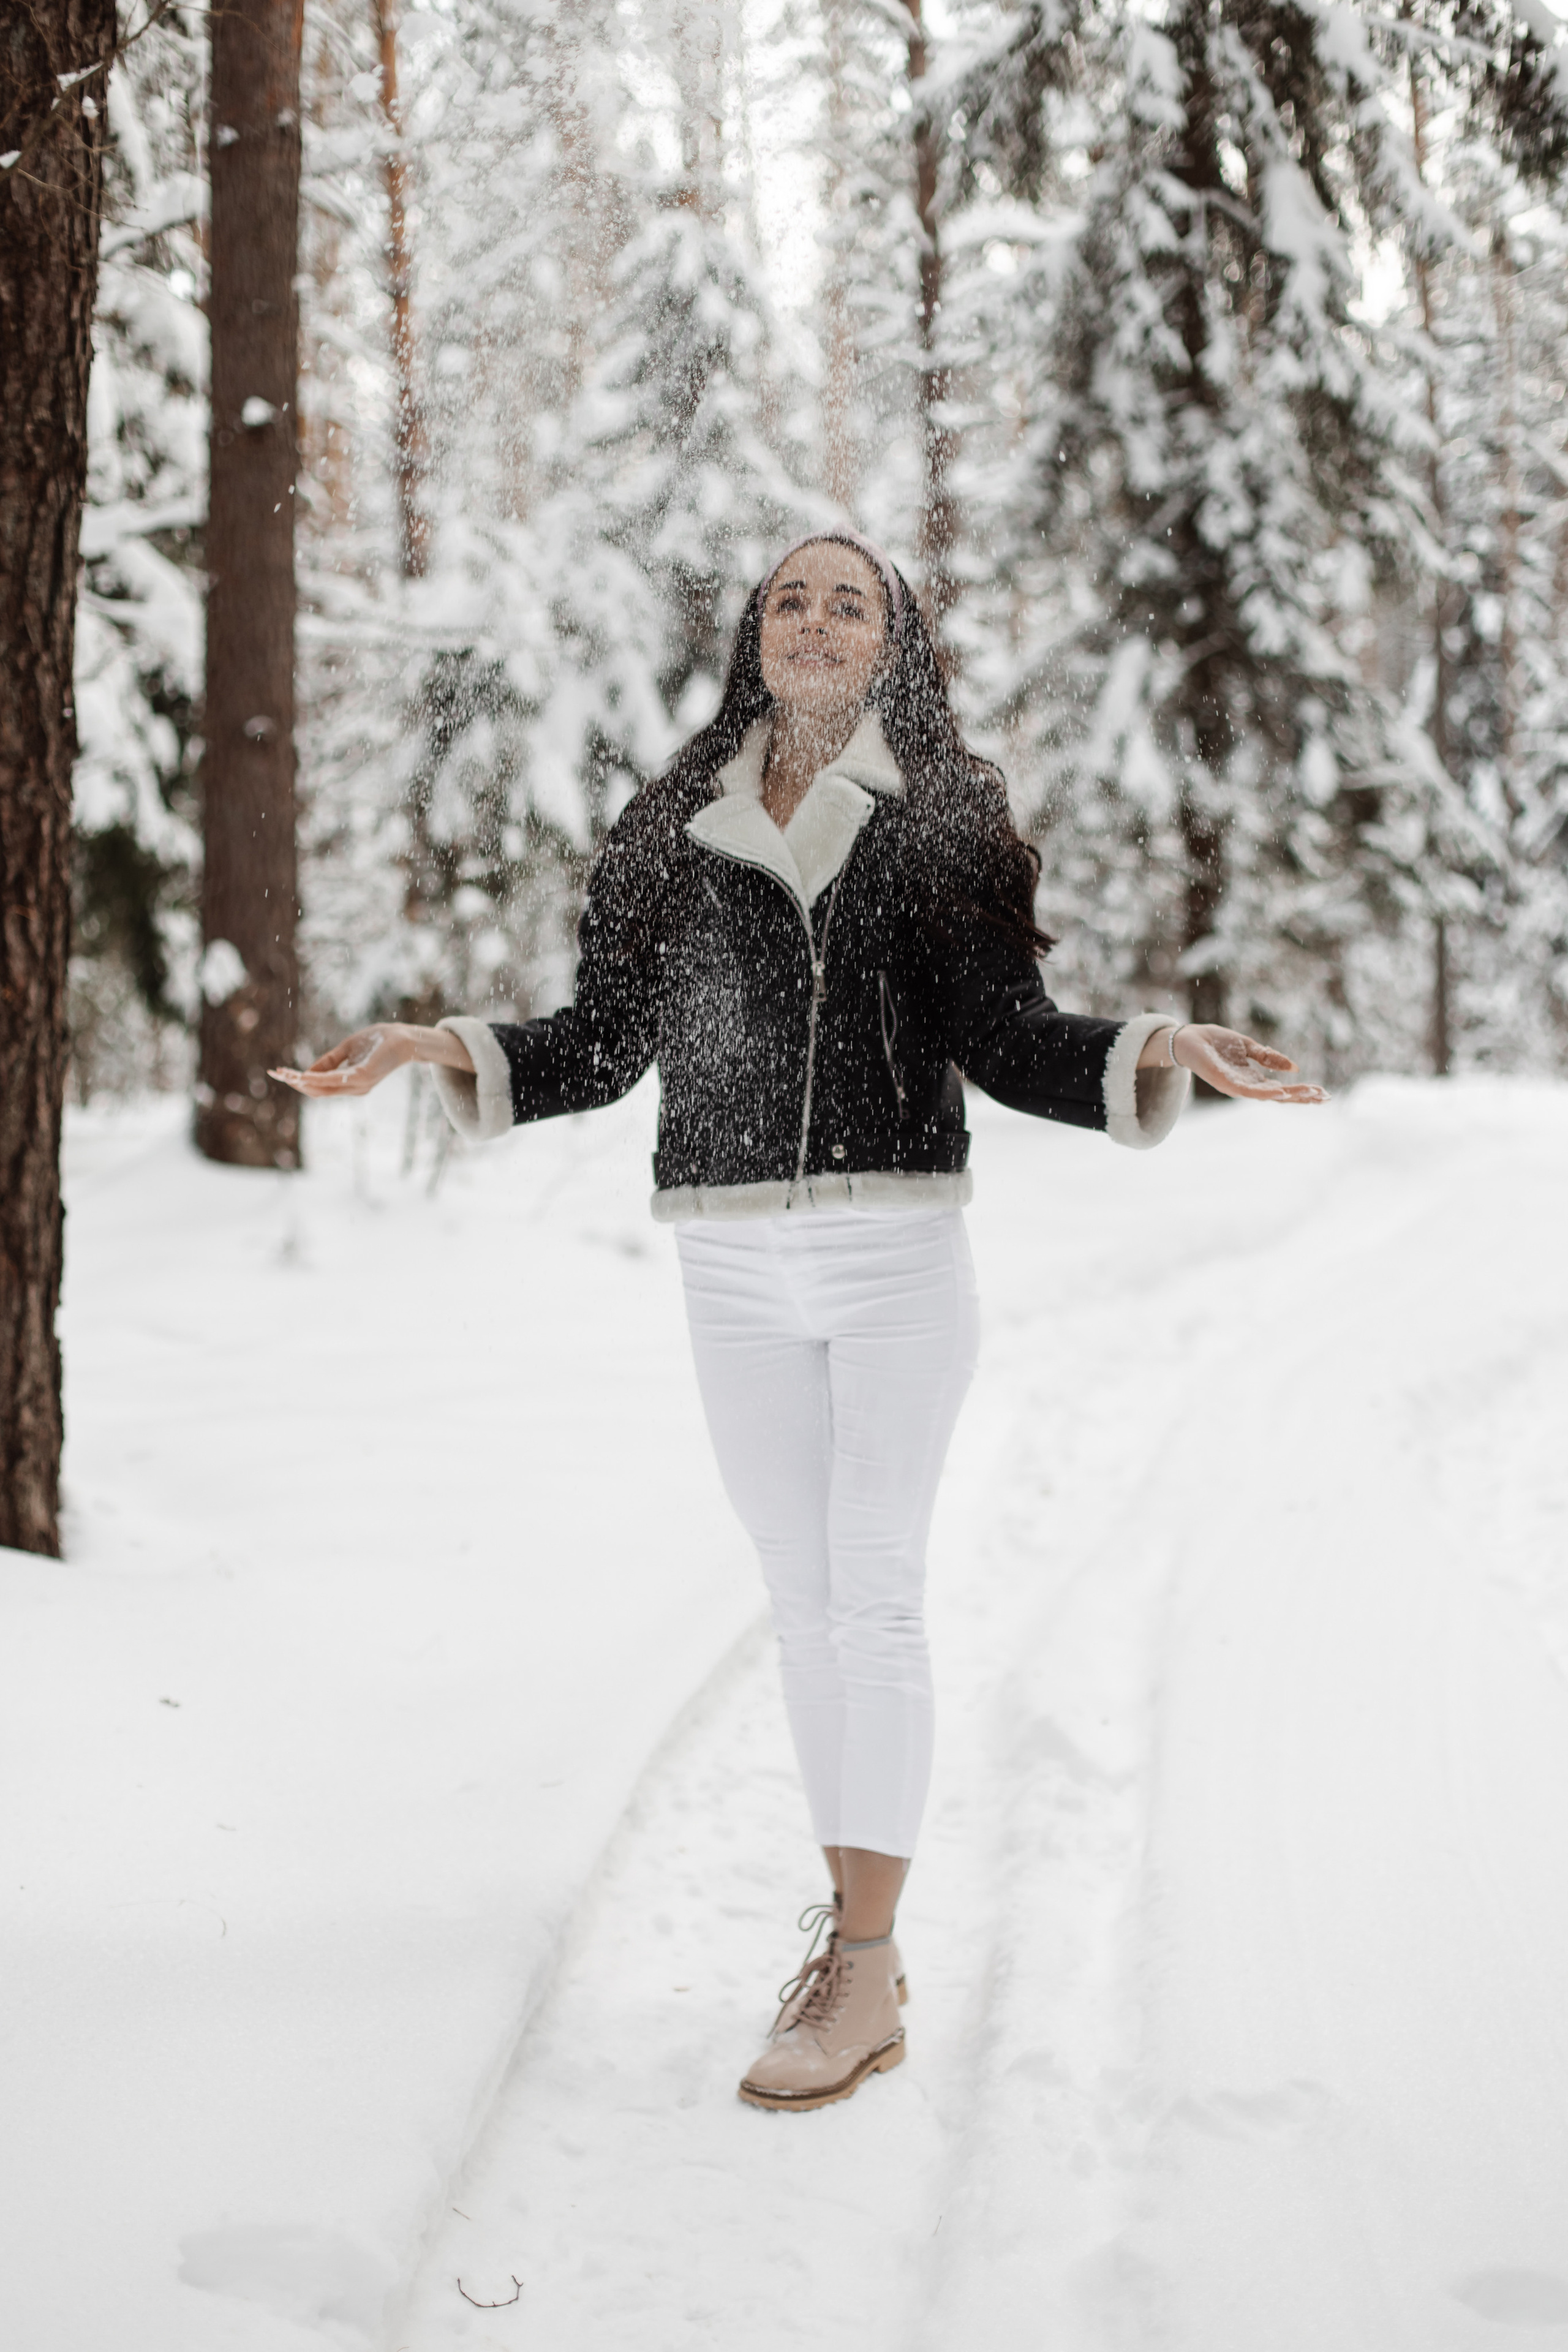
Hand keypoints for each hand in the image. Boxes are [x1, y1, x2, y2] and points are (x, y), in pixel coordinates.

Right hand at [270, 1025, 415, 1097]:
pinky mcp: (364, 1076)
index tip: (279, 1072)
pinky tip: (305, 1075)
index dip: (298, 1081)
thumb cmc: (378, 1042)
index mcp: (349, 1083)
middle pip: (318, 1091)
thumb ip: (329, 1061)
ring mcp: (359, 1085)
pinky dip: (319, 1079)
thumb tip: (307, 1071)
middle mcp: (354, 1088)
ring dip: (302, 1081)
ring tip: (285, 1074)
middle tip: (276, 1074)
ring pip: (324, 1088)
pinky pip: (336, 1080)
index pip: (319, 1087)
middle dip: (295, 1083)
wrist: (405, 1038)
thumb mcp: (347, 1050)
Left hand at [1165, 1023, 1327, 1103]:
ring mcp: (1236, 1087)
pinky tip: (1281, 1090)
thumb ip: (1269, 1057)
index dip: (1302, 1091)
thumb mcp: (1248, 1047)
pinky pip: (1248, 1091)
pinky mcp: (1225, 1083)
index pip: (1283, 1089)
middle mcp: (1247, 1086)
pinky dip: (1265, 1092)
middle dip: (1303, 1097)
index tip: (1323, 1092)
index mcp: (1253, 1078)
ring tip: (1311, 1095)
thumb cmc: (1215, 1043)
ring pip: (1268, 1095)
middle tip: (1325, 1098)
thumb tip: (1294, 1067)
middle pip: (1280, 1096)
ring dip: (1290, 1096)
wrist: (1188, 1039)